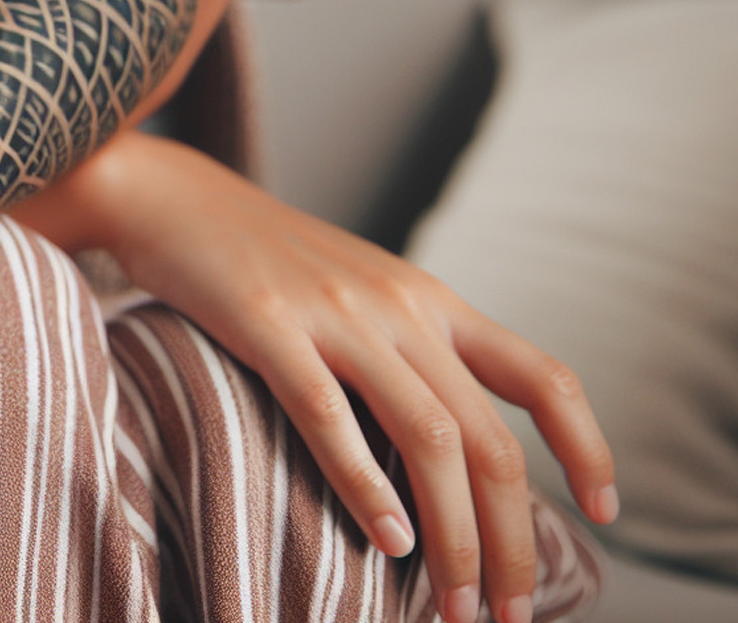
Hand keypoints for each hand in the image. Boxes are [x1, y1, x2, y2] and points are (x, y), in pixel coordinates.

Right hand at [76, 134, 616, 622]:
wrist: (175, 198)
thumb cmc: (264, 261)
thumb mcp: (359, 293)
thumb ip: (407, 352)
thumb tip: (447, 448)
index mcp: (431, 301)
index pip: (543, 377)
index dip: (587, 450)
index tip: (604, 515)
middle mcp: (401, 307)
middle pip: (489, 439)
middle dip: (511, 540)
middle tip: (510, 611)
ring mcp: (337, 316)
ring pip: (428, 437)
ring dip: (452, 536)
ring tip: (452, 602)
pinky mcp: (267, 325)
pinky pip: (329, 416)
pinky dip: (366, 487)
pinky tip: (387, 538)